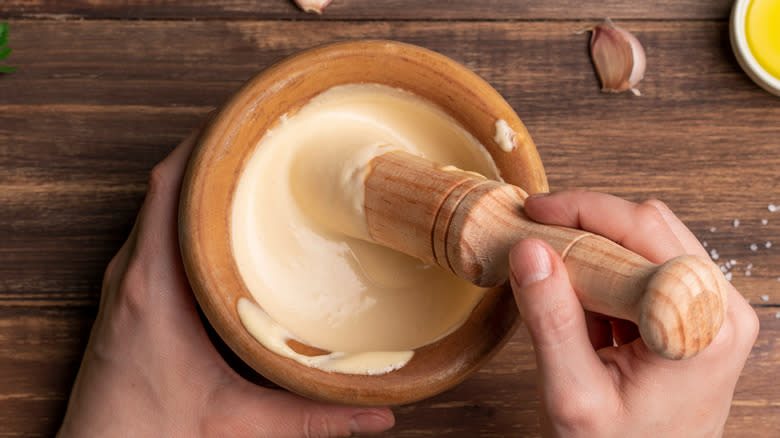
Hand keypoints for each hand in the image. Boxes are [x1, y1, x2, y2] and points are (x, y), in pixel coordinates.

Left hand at [57, 119, 394, 437]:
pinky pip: (153, 228)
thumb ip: (313, 418)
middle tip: (264, 137)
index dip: (205, 145)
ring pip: (158, 204)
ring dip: (198, 180)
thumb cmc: (152, 435)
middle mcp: (132, 273)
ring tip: (249, 166)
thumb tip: (378, 414)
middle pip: (168, 184)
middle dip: (214, 153)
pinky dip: (184, 209)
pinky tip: (218, 217)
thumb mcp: (240, 423)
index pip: (171, 188)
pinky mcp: (125, 293)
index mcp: (154, 287)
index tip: (247, 122)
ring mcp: (124, 280)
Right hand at [509, 191, 758, 437]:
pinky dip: (605, 270)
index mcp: (702, 328)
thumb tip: (529, 250)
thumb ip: (551, 320)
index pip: (641, 232)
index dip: (580, 213)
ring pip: (646, 238)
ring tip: (555, 279)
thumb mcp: (573, 394)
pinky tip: (581, 301)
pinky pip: (647, 263)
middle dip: (583, 225)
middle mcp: (721, 308)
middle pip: (648, 226)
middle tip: (534, 238)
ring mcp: (714, 308)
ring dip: (593, 248)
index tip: (532, 213)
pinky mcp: (698, 311)